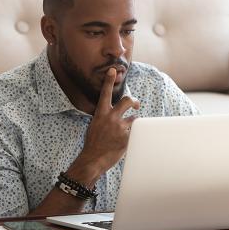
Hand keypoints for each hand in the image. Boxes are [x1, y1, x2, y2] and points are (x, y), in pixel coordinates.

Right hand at [66, 68, 139, 186]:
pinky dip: (133, 137)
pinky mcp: (127, 138)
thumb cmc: (93, 144)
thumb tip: (115, 114)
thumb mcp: (95, 126)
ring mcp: (119, 127)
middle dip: (134, 101)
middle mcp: (111, 118)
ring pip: (134, 120)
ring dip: (133, 126)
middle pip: (127, 101)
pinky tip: (125, 144)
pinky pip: (135, 133)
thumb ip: (105, 118)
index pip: (105, 93)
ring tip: (124, 134)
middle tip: (136, 105)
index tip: (113, 70)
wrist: (92, 159)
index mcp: (101, 113)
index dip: (109, 80)